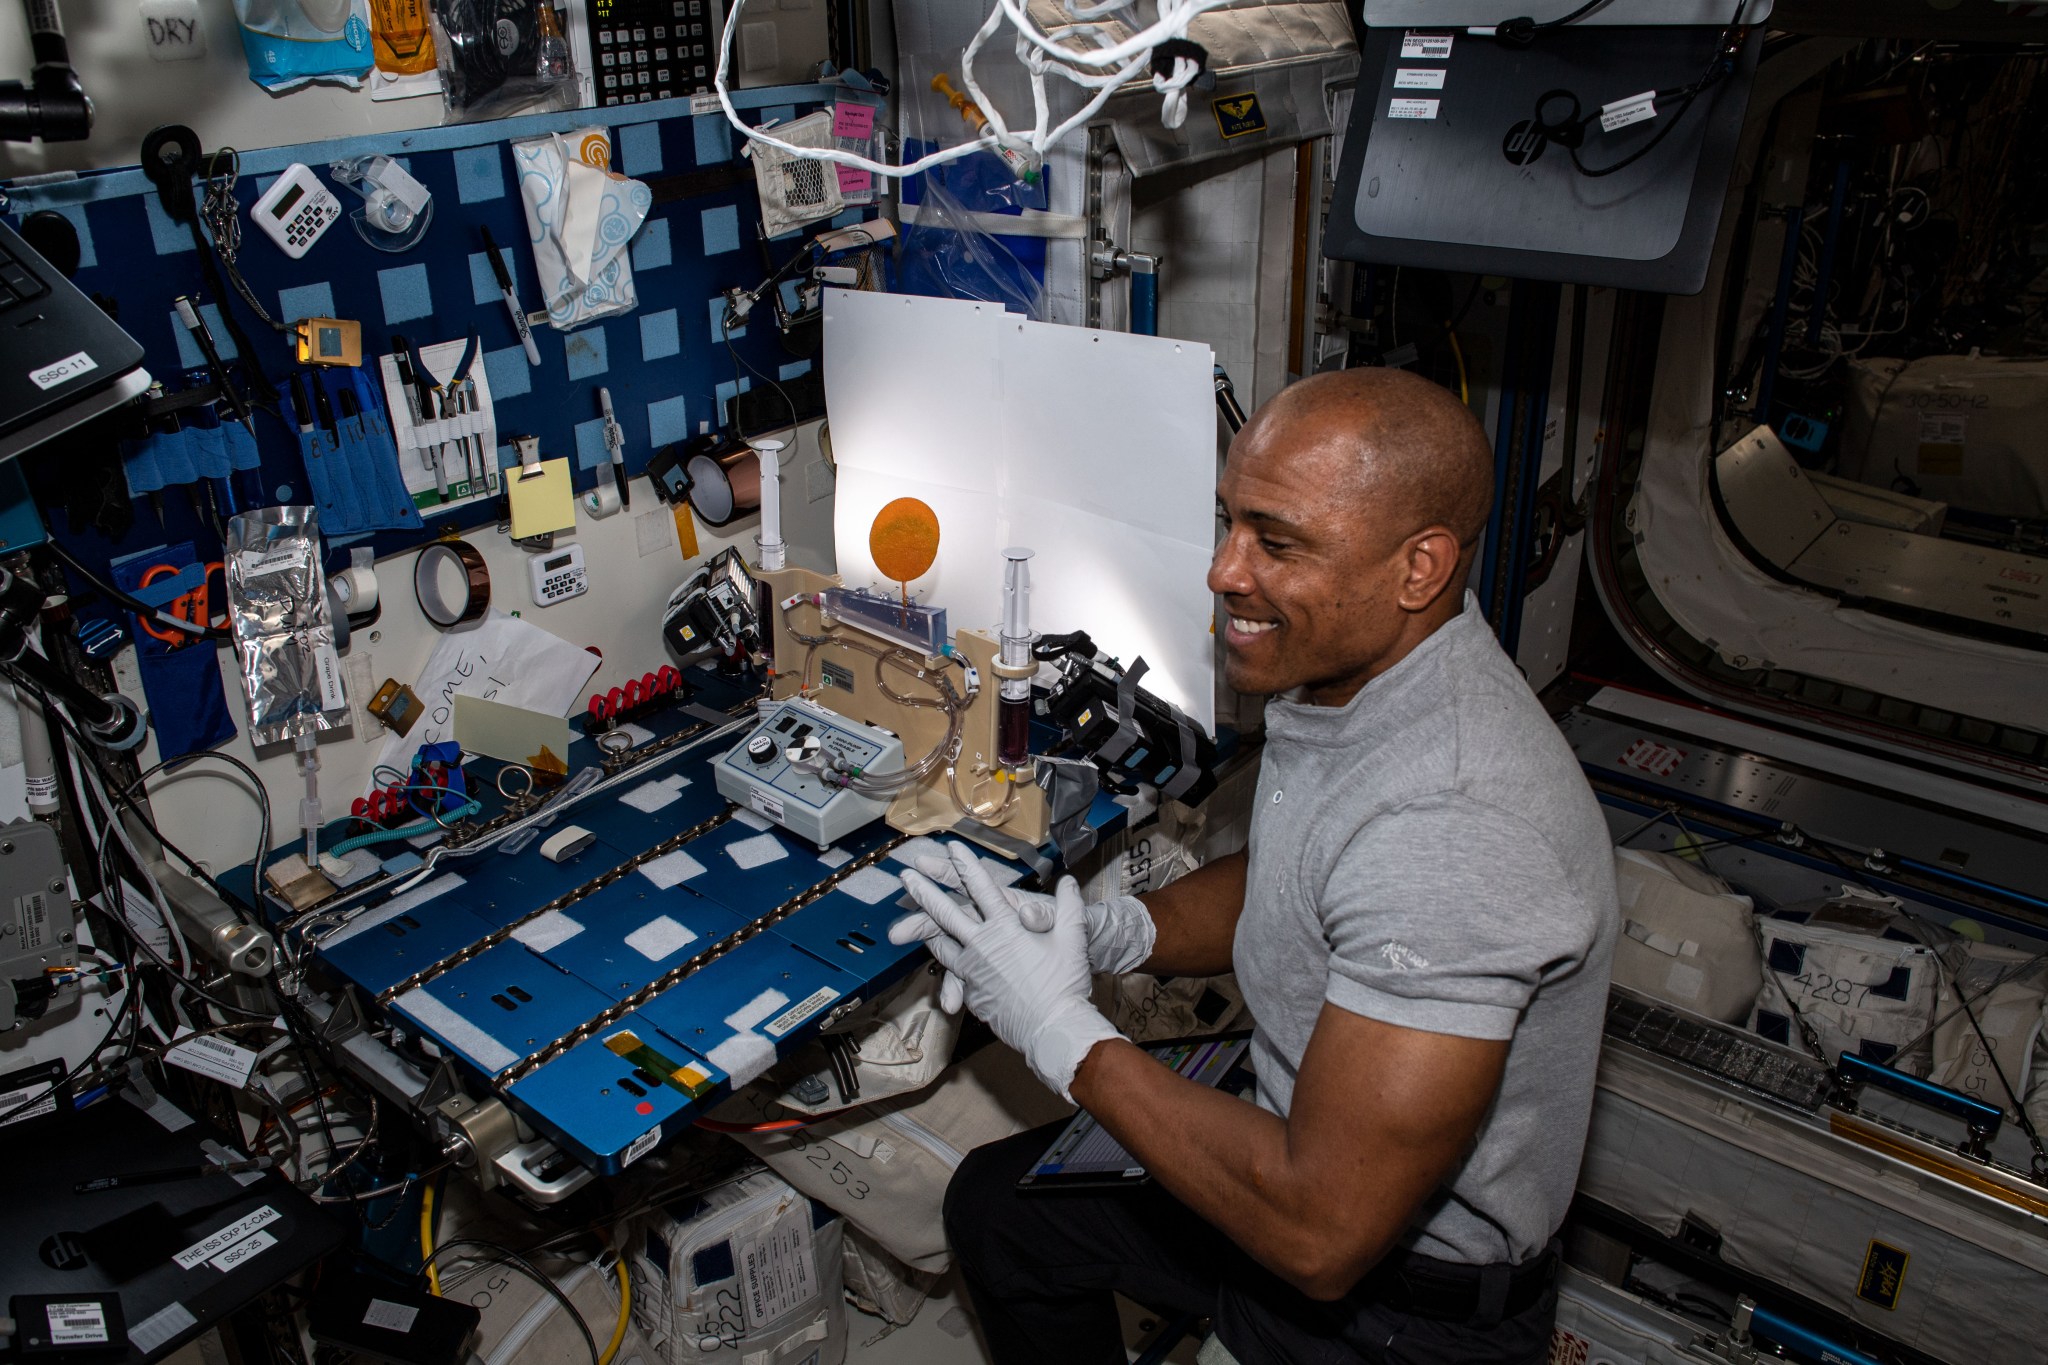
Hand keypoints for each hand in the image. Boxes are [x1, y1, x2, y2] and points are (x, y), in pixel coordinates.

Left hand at [889, 844, 1121, 1100]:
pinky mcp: (974, 993)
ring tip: (914, 920)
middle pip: (945, 913)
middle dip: (924, 891)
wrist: (1053, 1029)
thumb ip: (1069, 906)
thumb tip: (1068, 882)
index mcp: (1006, 927)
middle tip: (906, 875)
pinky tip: (945, 964)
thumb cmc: (1065, 984)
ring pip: (942, 945)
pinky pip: (957, 975)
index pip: (981, 887)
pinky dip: (950, 967)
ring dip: (928, 930)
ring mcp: (973, 971)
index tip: (952, 847)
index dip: (966, 864)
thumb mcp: (1073, 939)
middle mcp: (982, 946)